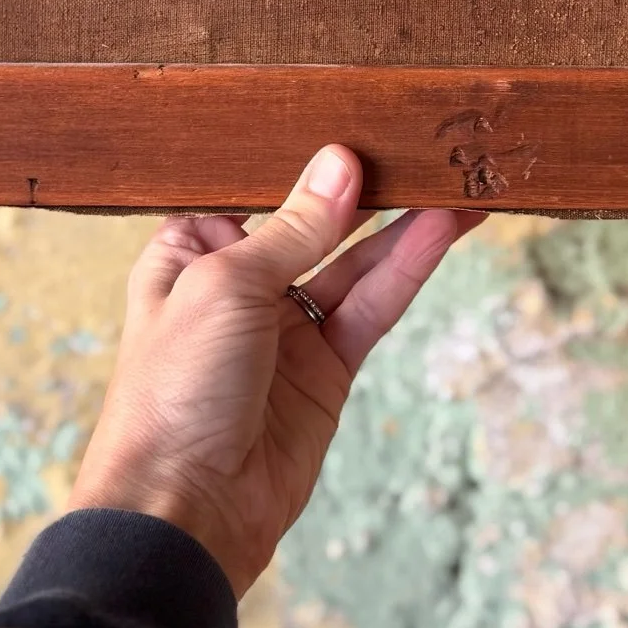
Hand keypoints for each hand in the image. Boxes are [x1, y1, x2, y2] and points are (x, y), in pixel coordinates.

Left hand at [69, 146, 484, 594]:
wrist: (182, 510)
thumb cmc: (171, 392)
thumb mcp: (225, 286)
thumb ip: (293, 228)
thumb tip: (340, 164)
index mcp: (190, 252)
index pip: (256, 189)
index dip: (304, 159)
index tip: (358, 117)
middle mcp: (239, 286)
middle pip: (314, 223)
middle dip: (367, 188)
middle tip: (422, 145)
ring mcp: (285, 330)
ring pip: (354, 263)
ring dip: (403, 226)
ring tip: (456, 184)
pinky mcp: (325, 371)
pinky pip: (372, 308)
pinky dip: (407, 270)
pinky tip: (441, 232)